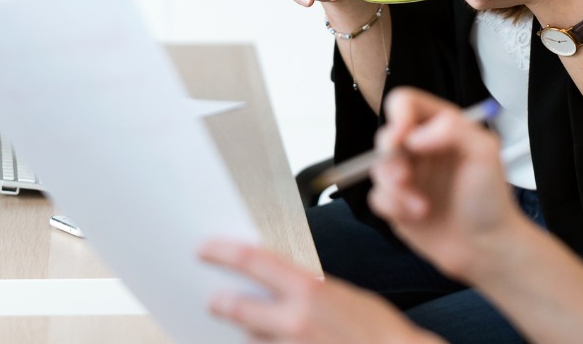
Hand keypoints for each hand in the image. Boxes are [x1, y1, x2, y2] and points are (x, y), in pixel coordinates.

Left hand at [199, 240, 434, 343]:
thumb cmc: (377, 328)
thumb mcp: (342, 294)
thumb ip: (308, 288)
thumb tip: (283, 282)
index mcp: (309, 290)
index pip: (253, 261)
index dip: (223, 252)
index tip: (205, 249)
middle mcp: (294, 321)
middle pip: (238, 308)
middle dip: (221, 303)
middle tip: (213, 299)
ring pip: (251, 339)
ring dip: (250, 333)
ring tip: (251, 326)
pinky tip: (273, 341)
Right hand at [367, 88, 527, 280]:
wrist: (485, 247)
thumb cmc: (490, 199)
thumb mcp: (484, 153)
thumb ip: (453, 129)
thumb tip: (413, 136)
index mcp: (441, 127)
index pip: (406, 103)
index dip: (398, 115)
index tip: (402, 138)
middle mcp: (421, 148)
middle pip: (386, 135)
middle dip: (391, 158)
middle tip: (406, 177)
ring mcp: (408, 175)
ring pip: (377, 168)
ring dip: (395, 189)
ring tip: (422, 207)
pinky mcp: (397, 203)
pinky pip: (376, 197)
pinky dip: (393, 207)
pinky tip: (419, 216)